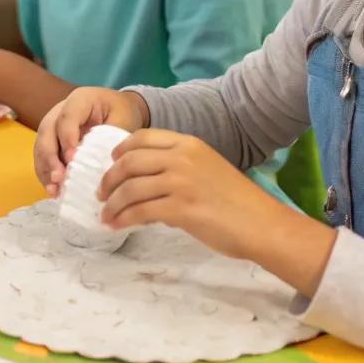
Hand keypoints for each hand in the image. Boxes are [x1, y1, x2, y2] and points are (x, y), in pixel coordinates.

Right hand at [33, 86, 147, 193]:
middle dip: (50, 157)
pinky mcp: (52, 140)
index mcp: (79, 100)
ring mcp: (53, 125)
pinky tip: (53, 190)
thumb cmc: (122, 111)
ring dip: (45, 169)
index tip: (72, 159)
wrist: (118, 107)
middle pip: (47, 132)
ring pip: (41, 146)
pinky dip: (46, 173)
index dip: (67, 139)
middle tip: (58, 179)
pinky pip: (42, 157)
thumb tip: (100, 163)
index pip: (67, 118)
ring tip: (53, 190)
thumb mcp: (123, 118)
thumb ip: (110, 136)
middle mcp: (60, 110)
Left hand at [99, 130, 274, 259]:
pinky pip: (139, 211)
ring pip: (130, 188)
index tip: (111, 163)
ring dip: (112, 203)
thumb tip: (148, 183)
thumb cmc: (238, 202)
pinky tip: (116, 225)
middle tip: (101, 193)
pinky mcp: (180, 208)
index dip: (121, 150)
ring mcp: (180, 182)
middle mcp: (182, 158)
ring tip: (106, 214)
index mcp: (189, 144)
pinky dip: (122, 218)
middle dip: (109, 178)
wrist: (262, 224)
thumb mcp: (208, 169)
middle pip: (130, 161)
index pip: (143, 137)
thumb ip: (179, 168)